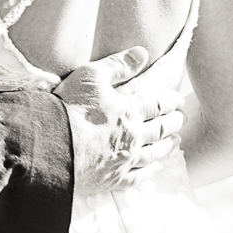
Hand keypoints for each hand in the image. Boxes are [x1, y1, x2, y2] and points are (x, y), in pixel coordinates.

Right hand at [56, 47, 187, 191]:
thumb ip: (118, 64)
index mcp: (129, 111)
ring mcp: (124, 161)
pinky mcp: (113, 180)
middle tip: (181, 119)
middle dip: (172, 123)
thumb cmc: (68, 108)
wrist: (51, 147)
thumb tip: (142, 53)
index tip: (178, 100)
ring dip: (166, 146)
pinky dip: (149, 172)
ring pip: (153, 153)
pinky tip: (154, 169)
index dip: (170, 101)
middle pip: (159, 129)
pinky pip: (138, 177)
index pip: (157, 104)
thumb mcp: (91, 76)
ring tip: (174, 142)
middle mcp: (133, 137)